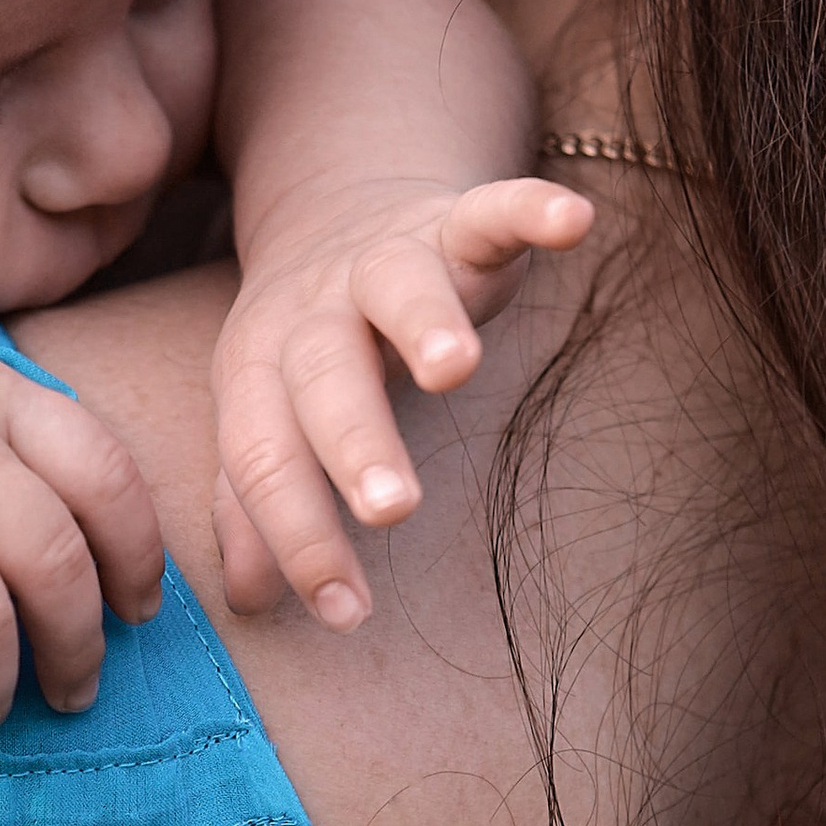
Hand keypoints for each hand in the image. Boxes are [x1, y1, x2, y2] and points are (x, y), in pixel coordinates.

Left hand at [210, 175, 589, 622]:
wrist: (337, 216)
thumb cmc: (310, 349)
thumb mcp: (270, 417)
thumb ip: (255, 503)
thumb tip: (251, 602)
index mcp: (257, 370)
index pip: (264, 457)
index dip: (298, 536)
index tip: (344, 613)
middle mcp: (314, 312)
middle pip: (322, 377)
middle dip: (354, 443)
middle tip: (390, 509)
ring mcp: (384, 261)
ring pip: (397, 289)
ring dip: (423, 324)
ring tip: (455, 370)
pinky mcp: (455, 223)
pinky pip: (490, 212)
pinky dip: (529, 212)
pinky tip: (574, 222)